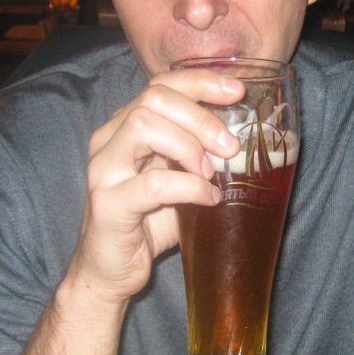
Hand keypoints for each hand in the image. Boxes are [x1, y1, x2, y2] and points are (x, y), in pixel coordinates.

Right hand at [71, 67, 243, 301]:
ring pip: (144, 126)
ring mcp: (103, 170)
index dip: (200, 82)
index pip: (160, 84)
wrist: (110, 272)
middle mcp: (107, 140)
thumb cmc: (147, 223)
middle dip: (200, 117)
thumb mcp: (177, 178)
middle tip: (231, 147)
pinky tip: (208, 200)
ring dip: (190, 146)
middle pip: (153, 98)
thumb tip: (250, 139)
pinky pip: (154, 183)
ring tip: (212, 173)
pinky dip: (190, 187)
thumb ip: (200, 155)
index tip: (237, 92)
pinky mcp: (108, 205)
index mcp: (123, 127)